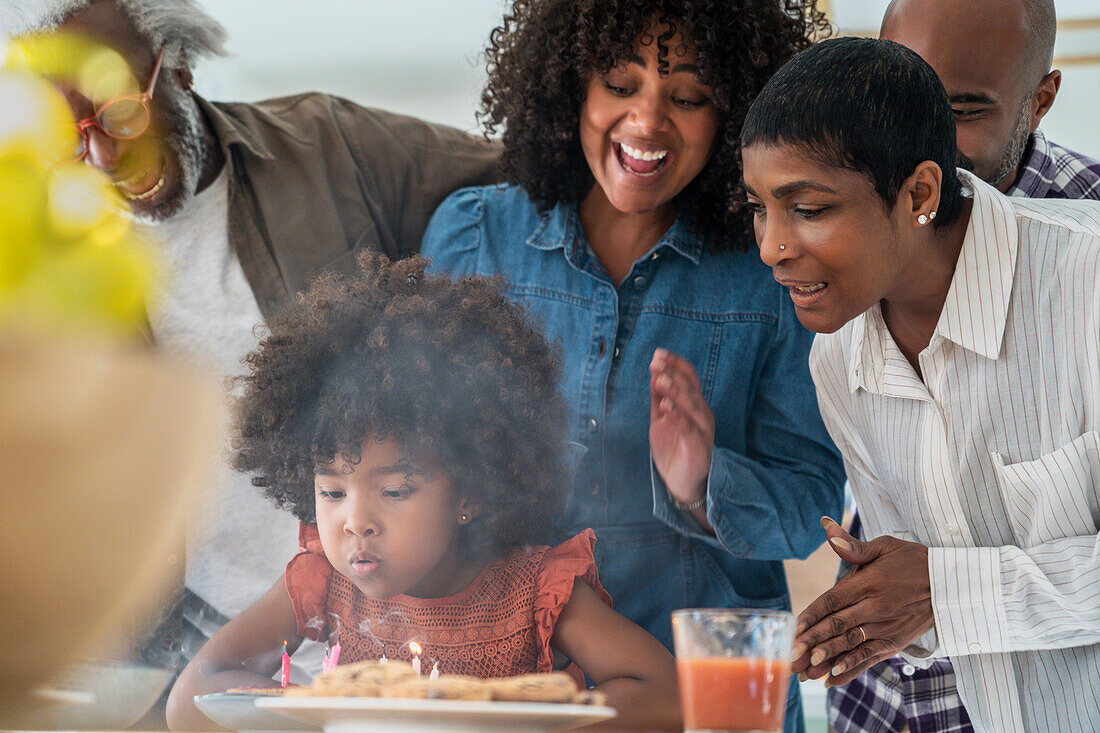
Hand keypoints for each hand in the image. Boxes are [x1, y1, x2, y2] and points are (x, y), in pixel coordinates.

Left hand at [649, 348, 713, 506]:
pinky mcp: (698, 447)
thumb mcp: (662, 419)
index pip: (689, 377)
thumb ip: (659, 398)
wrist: (682, 483)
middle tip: (656, 363)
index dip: (675, 364)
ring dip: (675, 390)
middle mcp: (702, 413)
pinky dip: (678, 416)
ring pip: (692, 405)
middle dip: (673, 373)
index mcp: (694, 404)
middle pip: (691, 387)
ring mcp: (702, 430)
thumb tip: (654, 373)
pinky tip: (666, 406)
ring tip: (660, 379)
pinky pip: (689, 429)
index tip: (657, 354)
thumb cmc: (673, 449)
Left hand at [790, 517, 933, 686]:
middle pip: (837, 626)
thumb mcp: (884, 546)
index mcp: (867, 583)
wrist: (950, 584)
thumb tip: (827, 526)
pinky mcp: (895, 641)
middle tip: (790, 656)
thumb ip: (853, 546)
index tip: (794, 628)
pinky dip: (851, 668)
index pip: (832, 601)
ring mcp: (885, 627)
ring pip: (850, 645)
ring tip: (805, 673)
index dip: (812, 615)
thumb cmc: (912, 561)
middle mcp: (875, 608)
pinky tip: (832, 679)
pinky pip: (869, 657)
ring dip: (826, 659)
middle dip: (812, 642)